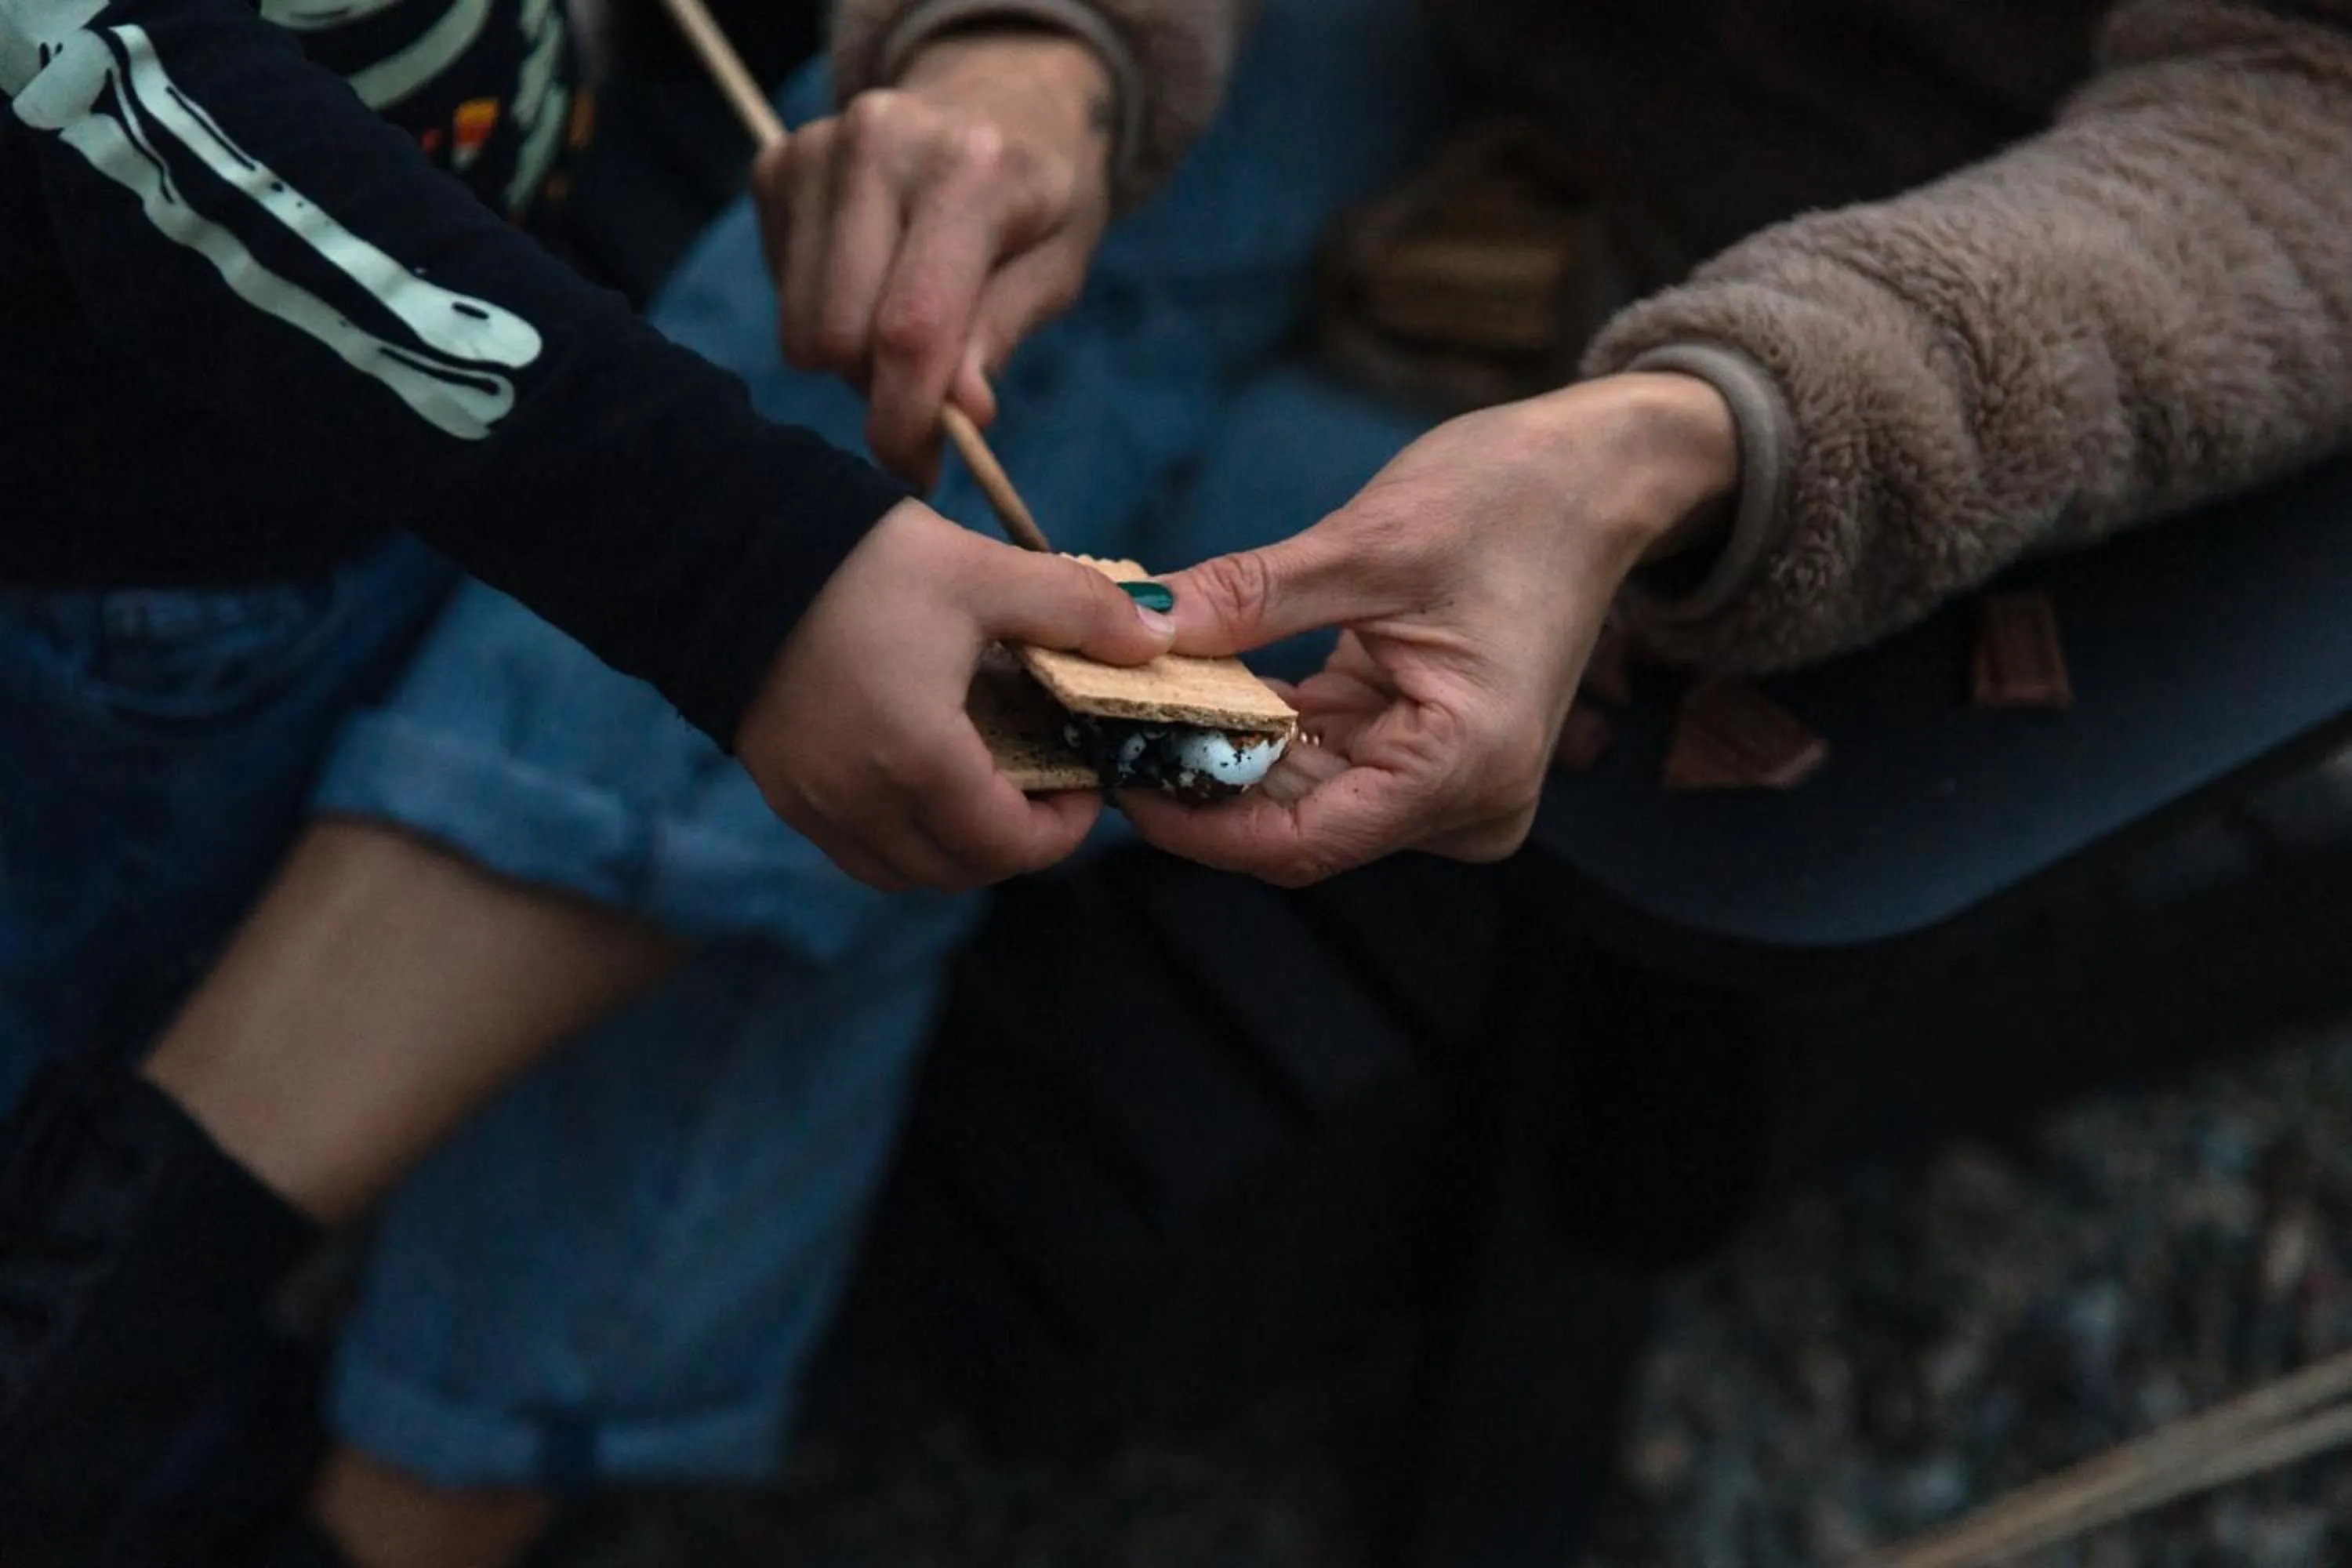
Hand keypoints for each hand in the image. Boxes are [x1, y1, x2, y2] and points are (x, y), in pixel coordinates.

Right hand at [736, 499, 1174, 891]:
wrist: (724, 547)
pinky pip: (856, 850)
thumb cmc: (860, 560)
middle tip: (1048, 782)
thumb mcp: (984, 574)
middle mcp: (860, 802)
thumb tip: (1157, 639)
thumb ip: (1079, 611)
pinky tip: (923, 775)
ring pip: (905, 871)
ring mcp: (813, 803)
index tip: (1085, 780)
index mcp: (917, 760)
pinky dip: (902, 835)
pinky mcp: (781, 790)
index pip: (1008, 846)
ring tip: (988, 780)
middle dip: (1016, 841)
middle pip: (960, 870)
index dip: (1062, 828)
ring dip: (958, 845)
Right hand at [755, 31, 1116, 483]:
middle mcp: (879, 144)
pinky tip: (871, 279)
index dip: (906, 419)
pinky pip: (781, 294)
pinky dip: (823, 311)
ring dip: (850, 358)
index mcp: (968, 170)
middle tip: (928, 389)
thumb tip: (958, 413)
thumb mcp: (1058, 264)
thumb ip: (1002, 333)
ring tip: (904, 328)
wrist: (1000, 96)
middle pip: (838, 336)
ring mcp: (816, 148)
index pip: (911, 327)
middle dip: (881, 388)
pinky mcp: (777, 164)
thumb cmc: (1039, 198)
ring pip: (801, 327)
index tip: (917, 470)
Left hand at [1123, 373, 1740, 885]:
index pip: (1299, 840)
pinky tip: (1191, 683)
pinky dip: (1259, 724)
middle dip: (1194, 774)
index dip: (1194, 823)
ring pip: (1298, 793)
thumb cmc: (1516, 498)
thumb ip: (1250, 599)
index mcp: (1464, 766)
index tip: (1111, 777)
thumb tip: (1136, 626)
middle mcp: (1464, 800)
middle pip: (1293, 821)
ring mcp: (1446, 782)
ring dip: (1218, 748)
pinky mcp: (1426, 750)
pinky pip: (1323, 756)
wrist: (1604, 474)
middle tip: (1095, 721)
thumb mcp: (1370, 542)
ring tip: (1128, 697)